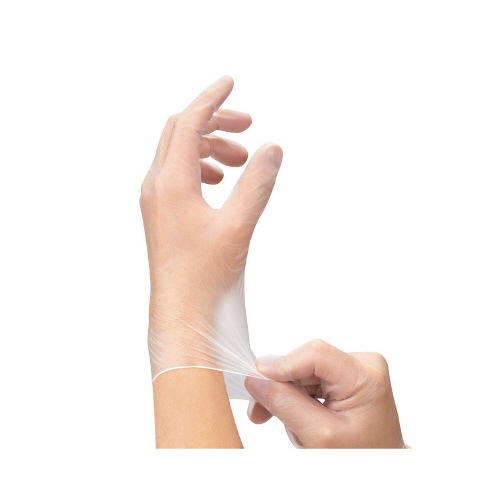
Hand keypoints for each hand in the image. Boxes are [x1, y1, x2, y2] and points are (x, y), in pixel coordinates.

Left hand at [140, 75, 282, 373]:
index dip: (211, 100)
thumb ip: (257, 184)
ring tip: (240, 160)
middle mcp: (157, 186)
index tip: (230, 83)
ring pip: (180, 154)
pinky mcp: (162, 215)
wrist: (181, 312)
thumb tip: (274, 148)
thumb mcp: (238, 225)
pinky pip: (178, 175)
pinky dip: (201, 167)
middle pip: (180, 132)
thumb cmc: (205, 275)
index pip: (188, 123)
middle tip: (248, 126)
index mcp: (171, 183)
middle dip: (214, 122)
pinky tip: (219, 181)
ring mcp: (156, 201)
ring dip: (210, 147)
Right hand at [245, 339, 404, 447]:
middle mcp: (363, 364)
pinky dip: (296, 396)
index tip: (257, 380)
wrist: (376, 467)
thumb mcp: (319, 438)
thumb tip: (256, 379)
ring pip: (302, 370)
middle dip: (280, 386)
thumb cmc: (360, 458)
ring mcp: (355, 368)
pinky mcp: (346, 374)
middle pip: (305, 362)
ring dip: (286, 394)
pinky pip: (309, 376)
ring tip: (284, 421)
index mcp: (366, 377)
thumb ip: (286, 404)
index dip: (283, 364)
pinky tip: (296, 415)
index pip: (315, 353)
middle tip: (260, 413)